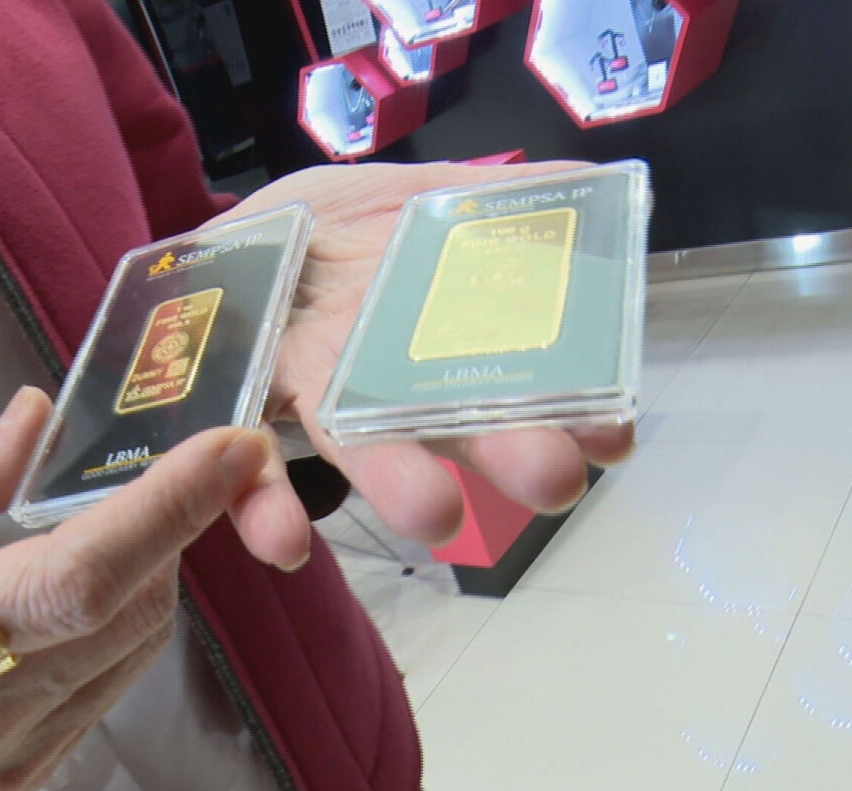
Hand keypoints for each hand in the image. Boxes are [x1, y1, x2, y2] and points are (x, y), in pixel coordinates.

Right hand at [0, 387, 278, 790]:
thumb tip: (36, 419)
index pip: (80, 579)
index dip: (165, 511)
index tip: (224, 452)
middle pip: (131, 613)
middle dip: (173, 530)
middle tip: (183, 467)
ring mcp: (4, 764)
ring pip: (134, 654)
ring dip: (156, 577)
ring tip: (133, 521)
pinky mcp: (18, 783)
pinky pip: (107, 693)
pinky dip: (125, 629)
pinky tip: (99, 591)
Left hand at [209, 161, 636, 554]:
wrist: (237, 235)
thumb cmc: (337, 225)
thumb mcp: (419, 193)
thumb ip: (496, 199)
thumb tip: (593, 186)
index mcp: (442, 339)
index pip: (523, 381)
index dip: (573, 413)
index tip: (615, 436)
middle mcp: (392, 384)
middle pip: (458, 426)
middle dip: (509, 455)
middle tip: (555, 479)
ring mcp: (315, 399)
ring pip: (362, 447)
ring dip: (402, 486)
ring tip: (436, 517)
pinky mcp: (239, 409)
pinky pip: (250, 469)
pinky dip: (268, 510)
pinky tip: (287, 543)